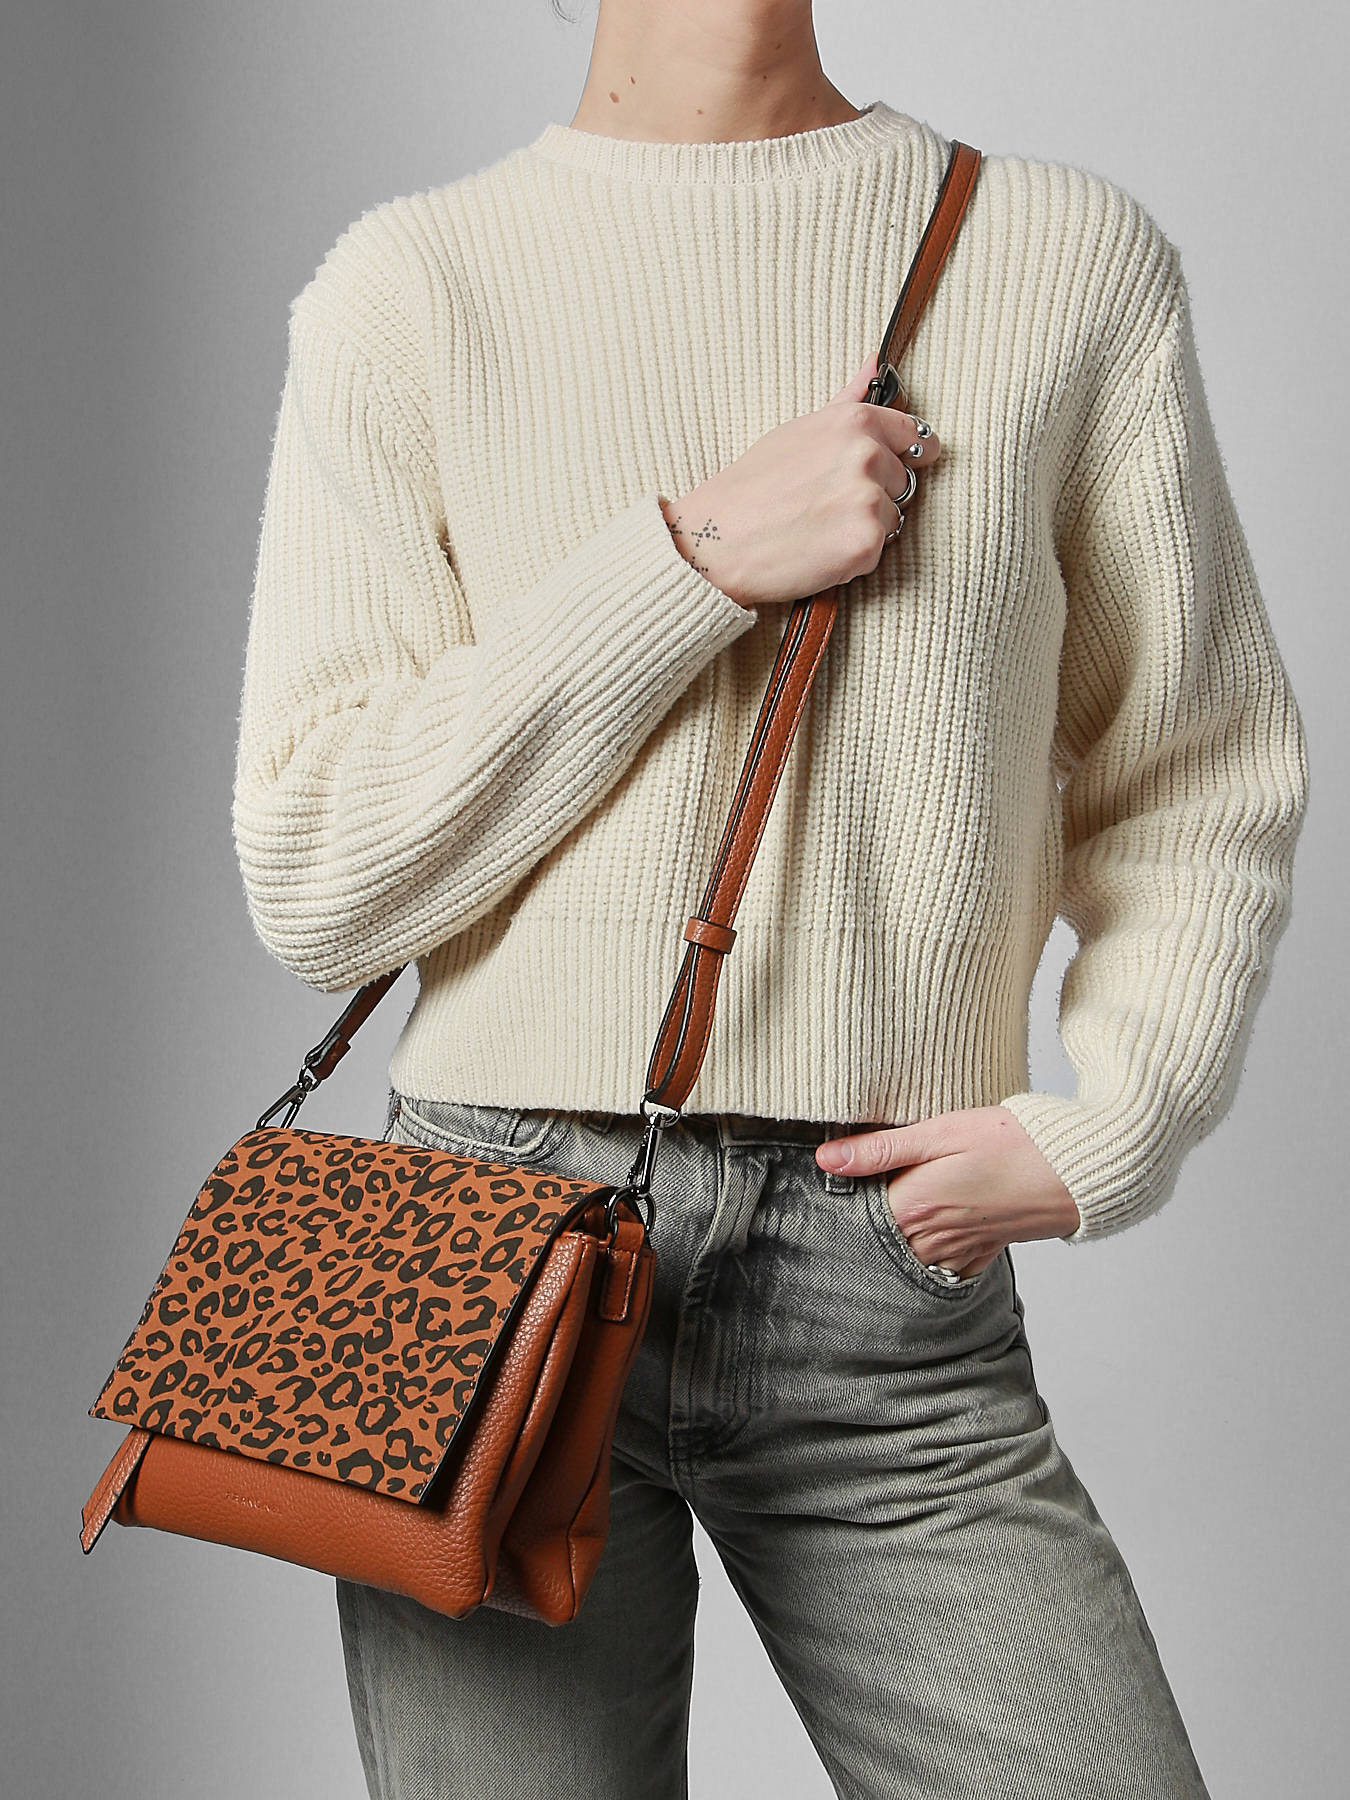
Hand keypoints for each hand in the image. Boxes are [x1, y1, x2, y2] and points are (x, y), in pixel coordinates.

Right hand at [660, 348, 940, 608]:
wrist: (717, 539)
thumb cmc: (751, 486)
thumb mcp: (799, 429)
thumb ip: (848, 399)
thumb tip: (876, 362)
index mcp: (854, 421)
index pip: (915, 435)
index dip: (912, 453)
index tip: (912, 463)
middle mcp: (867, 456)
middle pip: (903, 483)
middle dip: (875, 495)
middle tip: (825, 504)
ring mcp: (868, 500)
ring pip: (892, 519)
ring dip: (864, 528)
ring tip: (818, 527)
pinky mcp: (865, 544)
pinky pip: (876, 553)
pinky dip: (852, 558)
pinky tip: (817, 549)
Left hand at [816, 1105, 1082, 1276]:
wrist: (1074, 1170)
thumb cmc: (1011, 1143)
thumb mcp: (941, 1132)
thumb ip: (881, 1149)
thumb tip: (827, 1159)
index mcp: (913, 1207)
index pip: (853, 1214)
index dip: (841, 1197)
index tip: (833, 1181)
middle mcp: (930, 1241)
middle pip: (874, 1240)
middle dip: (862, 1221)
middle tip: (858, 1194)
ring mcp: (955, 1254)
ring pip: (904, 1257)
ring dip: (893, 1238)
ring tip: (899, 1205)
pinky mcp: (979, 1256)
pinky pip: (938, 1266)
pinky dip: (925, 1251)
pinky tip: (929, 1227)